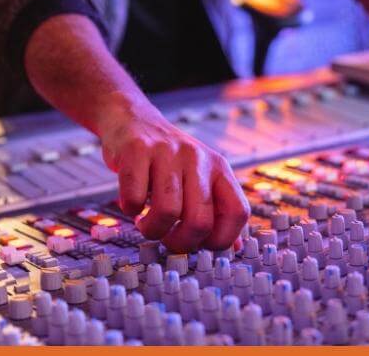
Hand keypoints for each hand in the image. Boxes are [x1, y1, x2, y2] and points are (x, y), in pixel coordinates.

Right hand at [97, 106, 249, 252]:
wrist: (133, 120)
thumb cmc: (168, 158)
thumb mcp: (201, 177)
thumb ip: (219, 210)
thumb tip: (236, 247)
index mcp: (219, 168)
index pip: (238, 213)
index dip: (221, 239)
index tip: (201, 244)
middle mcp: (198, 159)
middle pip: (200, 221)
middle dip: (181, 243)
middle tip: (167, 239)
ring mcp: (167, 152)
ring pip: (168, 212)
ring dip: (152, 229)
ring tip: (146, 224)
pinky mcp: (137, 150)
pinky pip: (135, 197)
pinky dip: (130, 209)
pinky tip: (132, 204)